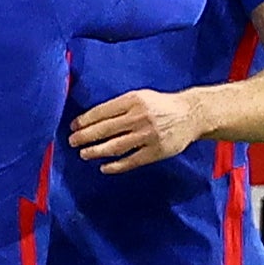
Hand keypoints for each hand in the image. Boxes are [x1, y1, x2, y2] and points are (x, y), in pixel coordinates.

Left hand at [70, 88, 203, 172]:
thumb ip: (121, 106)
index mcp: (133, 100)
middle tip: (72, 141)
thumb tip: (93, 118)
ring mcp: (147, 136)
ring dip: (96, 151)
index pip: (103, 112)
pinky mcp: (155, 151)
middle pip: (105, 129)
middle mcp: (139, 117)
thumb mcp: (142, 97)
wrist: (191, 115)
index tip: (73, 126)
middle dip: (85, 136)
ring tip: (84, 154)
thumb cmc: (162, 105)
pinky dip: (116, 166)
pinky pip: (131, 161)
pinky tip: (104, 167)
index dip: (85, 120)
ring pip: (115, 146)